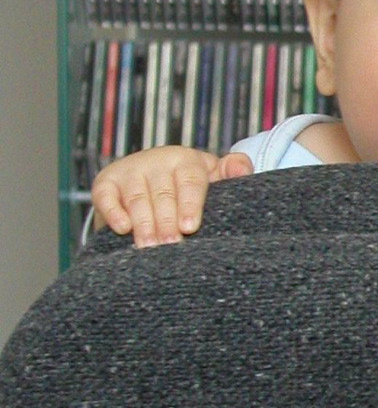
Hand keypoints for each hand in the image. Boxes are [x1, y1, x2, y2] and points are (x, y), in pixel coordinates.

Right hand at [91, 146, 252, 247]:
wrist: (151, 177)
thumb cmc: (190, 184)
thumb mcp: (212, 176)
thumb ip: (232, 170)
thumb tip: (242, 169)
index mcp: (186, 160)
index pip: (190, 181)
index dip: (191, 204)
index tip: (190, 228)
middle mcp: (156, 161)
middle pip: (163, 193)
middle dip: (166, 221)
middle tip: (170, 245)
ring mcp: (130, 170)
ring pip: (137, 198)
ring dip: (143, 223)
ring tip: (149, 247)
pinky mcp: (105, 182)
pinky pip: (106, 197)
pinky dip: (112, 212)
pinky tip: (122, 228)